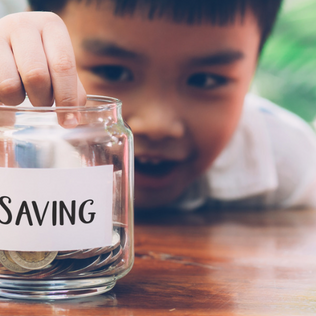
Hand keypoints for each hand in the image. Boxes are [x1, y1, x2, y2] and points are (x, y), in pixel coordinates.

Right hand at [0, 12, 85, 126]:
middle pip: (37, 76)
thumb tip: (73, 119)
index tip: (69, 122)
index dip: (67, 98)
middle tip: (44, 103)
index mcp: (52, 26)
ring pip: (9, 85)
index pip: (63, 66)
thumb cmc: (41, 57)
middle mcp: (24, 25)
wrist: (9, 42)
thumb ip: (72, 89)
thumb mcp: (59, 66)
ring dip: (19, 100)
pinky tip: (10, 90)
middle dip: (43, 100)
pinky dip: (4, 99)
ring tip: (23, 93)